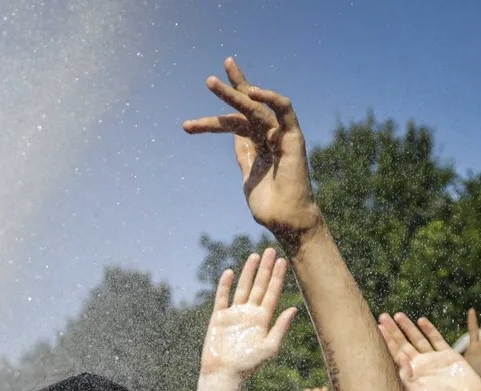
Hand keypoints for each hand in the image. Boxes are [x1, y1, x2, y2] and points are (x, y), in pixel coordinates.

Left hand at [183, 59, 321, 240]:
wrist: (286, 220)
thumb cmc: (269, 205)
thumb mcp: (248, 176)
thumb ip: (243, 155)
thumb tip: (234, 137)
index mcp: (257, 145)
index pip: (234, 124)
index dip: (211, 122)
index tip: (186, 126)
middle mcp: (269, 135)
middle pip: (246, 107)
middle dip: (229, 91)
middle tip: (209, 80)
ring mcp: (281, 135)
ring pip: (256, 108)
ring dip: (234, 94)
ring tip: (212, 83)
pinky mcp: (293, 137)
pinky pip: (284, 110)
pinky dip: (270, 98)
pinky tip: (252, 91)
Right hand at [200, 249, 297, 377]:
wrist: (224, 374)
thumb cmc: (248, 365)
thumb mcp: (269, 347)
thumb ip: (280, 327)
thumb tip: (294, 308)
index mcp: (263, 320)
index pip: (272, 294)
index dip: (277, 277)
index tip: (283, 261)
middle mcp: (250, 314)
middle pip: (259, 286)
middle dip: (265, 269)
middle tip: (271, 251)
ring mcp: (234, 315)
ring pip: (243, 288)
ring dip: (248, 272)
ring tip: (254, 256)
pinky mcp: (219, 318)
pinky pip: (222, 298)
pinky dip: (224, 285)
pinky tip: (229, 272)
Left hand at [377, 313, 480, 390]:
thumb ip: (407, 379)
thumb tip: (399, 359)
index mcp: (411, 375)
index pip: (395, 355)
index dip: (386, 341)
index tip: (377, 328)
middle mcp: (420, 365)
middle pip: (403, 344)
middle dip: (393, 331)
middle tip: (383, 316)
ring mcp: (434, 359)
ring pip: (418, 339)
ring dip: (408, 327)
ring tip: (398, 315)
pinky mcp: (449, 355)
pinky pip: (437, 339)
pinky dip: (429, 330)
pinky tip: (421, 321)